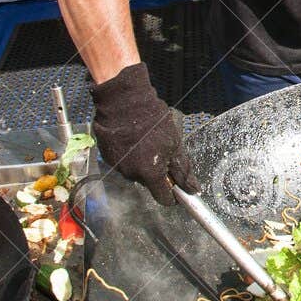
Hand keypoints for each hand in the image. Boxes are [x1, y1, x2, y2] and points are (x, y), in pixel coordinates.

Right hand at [91, 62, 196, 205]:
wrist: (124, 101)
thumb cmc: (153, 121)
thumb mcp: (175, 144)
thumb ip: (183, 170)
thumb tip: (193, 189)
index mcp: (150, 173)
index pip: (163, 198)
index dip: (172, 194)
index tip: (177, 186)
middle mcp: (131, 174)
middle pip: (149, 184)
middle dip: (157, 173)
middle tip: (161, 152)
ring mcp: (117, 166)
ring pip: (136, 173)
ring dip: (142, 164)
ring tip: (146, 142)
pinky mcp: (107, 157)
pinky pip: (123, 163)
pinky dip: (130, 156)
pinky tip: (133, 140)